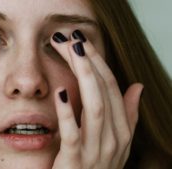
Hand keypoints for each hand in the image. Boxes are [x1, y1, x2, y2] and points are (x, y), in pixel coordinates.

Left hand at [50, 31, 143, 168]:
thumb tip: (137, 86)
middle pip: (104, 92)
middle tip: (73, 39)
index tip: (83, 42)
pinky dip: (68, 113)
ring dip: (85, 77)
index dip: (99, 63)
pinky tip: (61, 92)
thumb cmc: (97, 166)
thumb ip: (128, 115)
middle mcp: (113, 139)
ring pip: (95, 108)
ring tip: (72, 53)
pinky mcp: (75, 161)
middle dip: (90, 62)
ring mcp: (96, 151)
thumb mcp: (117, 142)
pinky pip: (74, 135)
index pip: (113, 88)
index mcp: (122, 131)